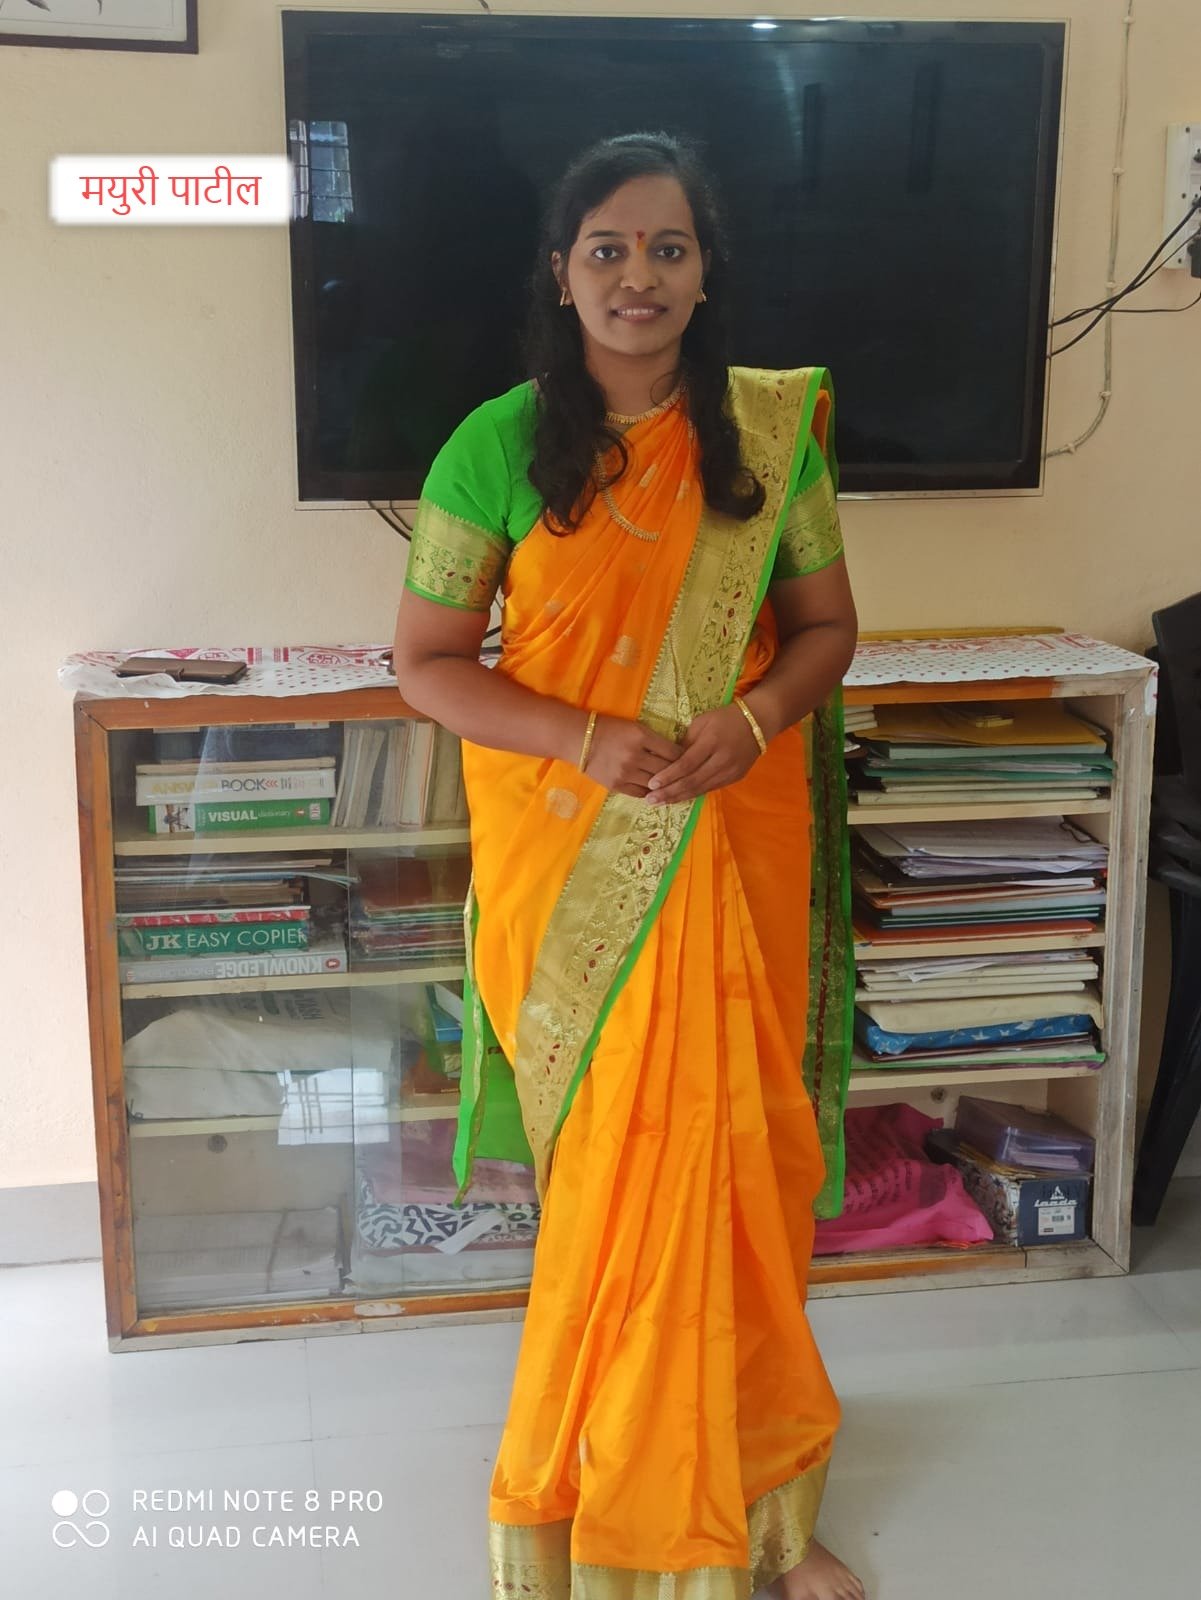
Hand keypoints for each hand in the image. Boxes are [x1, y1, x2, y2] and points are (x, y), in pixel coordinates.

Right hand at [581, 715, 682, 797]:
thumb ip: (655, 740)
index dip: (685, 757)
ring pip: (655, 784)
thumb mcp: (635, 727)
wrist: (579, 739)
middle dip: (678, 773)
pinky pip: (641, 793)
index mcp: (641, 737)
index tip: (690, 760)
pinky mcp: (616, 785)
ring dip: (665, 785)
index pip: (673, 752)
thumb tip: (677, 755)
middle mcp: (635, 756)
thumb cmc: (610, 729)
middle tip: (686, 775)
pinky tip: (655, 790)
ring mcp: (625, 773)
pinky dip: (650, 792)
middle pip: (667, 770)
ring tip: (671, 784)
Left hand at [645, 705, 761, 804]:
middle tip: (651, 800)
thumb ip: (685, 743)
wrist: (757, 722)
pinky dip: (693, 794)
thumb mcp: (701, 722)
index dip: (668, 776)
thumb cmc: (724, 718)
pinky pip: (710, 788)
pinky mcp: (735, 778)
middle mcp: (722, 759)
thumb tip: (669, 762)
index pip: (686, 764)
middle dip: (669, 792)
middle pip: (692, 781)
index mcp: (712, 742)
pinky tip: (679, 798)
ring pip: (701, 789)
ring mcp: (731, 771)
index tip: (651, 784)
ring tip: (660, 803)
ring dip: (679, 797)